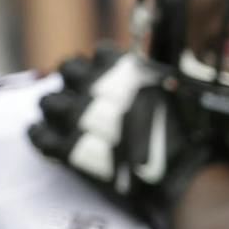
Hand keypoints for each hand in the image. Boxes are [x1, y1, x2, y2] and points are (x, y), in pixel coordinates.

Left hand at [28, 45, 212, 228]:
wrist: (182, 175)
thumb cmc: (190, 135)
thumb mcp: (178, 90)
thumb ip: (155, 75)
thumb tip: (148, 69)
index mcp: (123, 69)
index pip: (99, 53)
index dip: (103, 65)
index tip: (108, 77)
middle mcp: (96, 88)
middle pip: (67, 70)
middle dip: (73, 80)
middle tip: (83, 96)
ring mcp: (78, 119)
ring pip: (47, 101)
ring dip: (55, 107)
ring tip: (65, 118)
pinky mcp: (68, 151)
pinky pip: (38, 137)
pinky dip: (38, 134)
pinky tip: (43, 135)